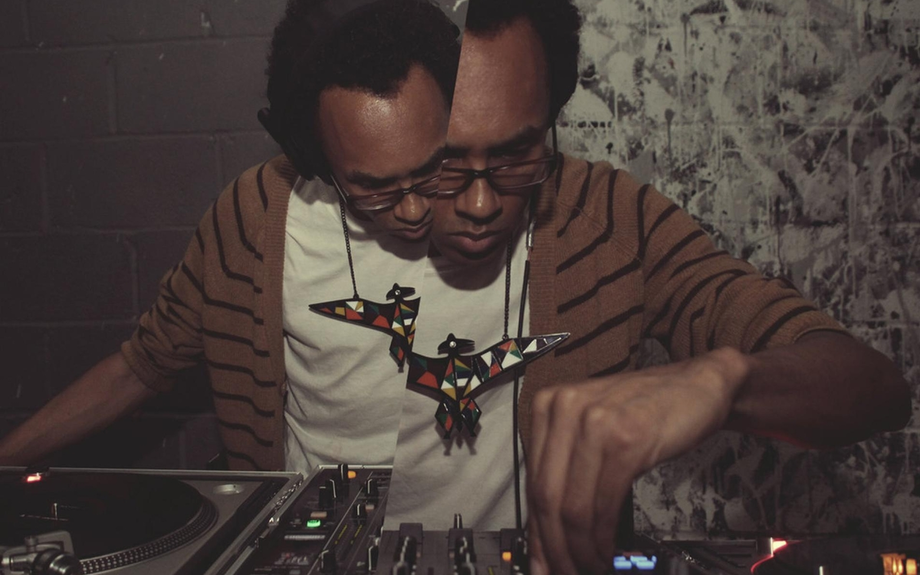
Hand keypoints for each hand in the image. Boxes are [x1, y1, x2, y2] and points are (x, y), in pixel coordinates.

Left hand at [526, 347, 749, 573]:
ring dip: (581, 548)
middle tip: (565, 572)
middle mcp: (565, 408)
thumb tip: (545, 535)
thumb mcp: (596, 432)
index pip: (532, 482)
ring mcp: (594, 420)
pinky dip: (603, 536)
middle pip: (547, 497)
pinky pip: (604, 502)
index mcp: (549, 405)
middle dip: (555, 547)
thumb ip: (568, 473)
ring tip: (591, 566)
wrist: (700, 383)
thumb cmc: (648, 410)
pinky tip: (608, 550)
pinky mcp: (626, 437)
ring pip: (573, 505)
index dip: (536, 531)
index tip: (541, 561)